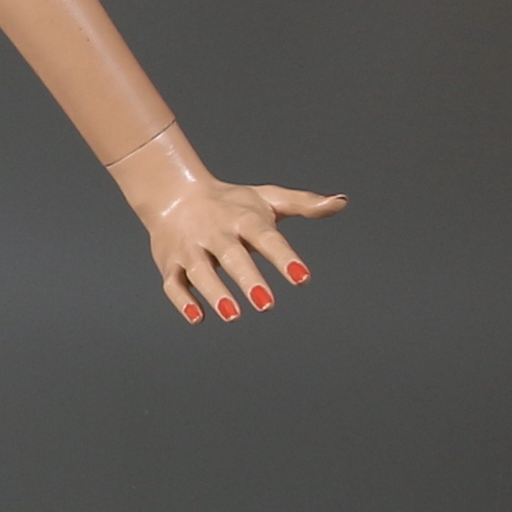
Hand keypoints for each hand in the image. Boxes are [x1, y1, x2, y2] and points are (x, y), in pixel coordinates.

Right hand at [108, 125, 343, 324]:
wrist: (173, 193)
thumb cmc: (230, 202)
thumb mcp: (267, 198)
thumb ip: (304, 204)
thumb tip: (341, 202)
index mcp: (242, 217)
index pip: (265, 237)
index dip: (283, 257)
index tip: (301, 277)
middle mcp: (215, 232)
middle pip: (231, 256)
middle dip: (248, 280)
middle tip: (267, 305)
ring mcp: (191, 249)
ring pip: (200, 272)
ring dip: (215, 292)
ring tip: (234, 316)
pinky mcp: (171, 264)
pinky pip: (174, 284)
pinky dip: (183, 301)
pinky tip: (198, 318)